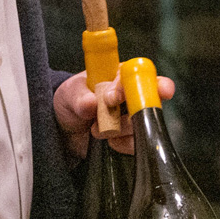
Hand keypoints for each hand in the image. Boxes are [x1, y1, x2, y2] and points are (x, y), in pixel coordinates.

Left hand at [54, 69, 174, 158]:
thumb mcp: (70, 94)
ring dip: (119, 128)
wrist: (67, 127)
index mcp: (121, 75)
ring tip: (96, 128)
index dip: (137, 84)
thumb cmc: (72, 100)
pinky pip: (137, 142)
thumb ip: (80, 97)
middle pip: (152, 98)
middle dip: (142, 107)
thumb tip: (91, 102)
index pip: (137, 74)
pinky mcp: (134, 136)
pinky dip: (122, 143)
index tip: (117, 97)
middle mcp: (133, 94)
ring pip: (141, 123)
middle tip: (120, 113)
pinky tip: (109, 140)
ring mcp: (135, 116)